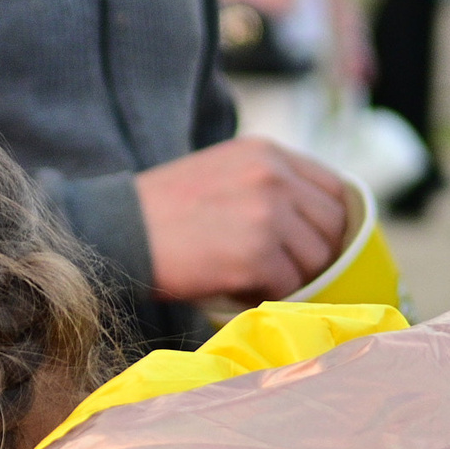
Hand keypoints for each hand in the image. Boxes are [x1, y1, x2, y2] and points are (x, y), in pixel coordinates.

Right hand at [136, 137, 351, 303]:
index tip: (310, 245)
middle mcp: (273, 176)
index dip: (327, 223)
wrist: (115, 232)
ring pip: (315, 260)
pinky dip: (265, 295)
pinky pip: (288, 286)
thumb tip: (312, 223)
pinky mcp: (256, 254)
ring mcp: (267, 214)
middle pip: (331, 227)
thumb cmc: (161, 213)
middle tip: (277, 270)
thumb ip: (266, 184)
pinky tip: (235, 290)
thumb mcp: (220, 173)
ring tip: (248, 279)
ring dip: (288, 277)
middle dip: (310, 255)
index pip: (334, 189)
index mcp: (266, 152)